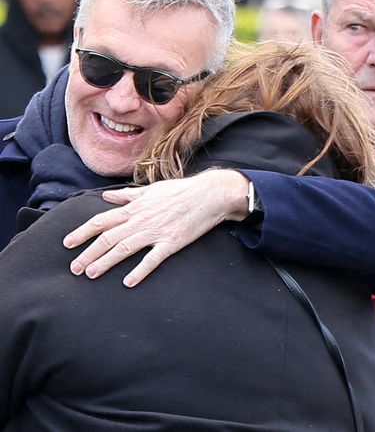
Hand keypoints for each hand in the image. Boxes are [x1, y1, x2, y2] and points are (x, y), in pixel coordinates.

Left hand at [63, 169, 249, 286]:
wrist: (208, 194)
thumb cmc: (180, 191)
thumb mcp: (151, 189)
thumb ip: (127, 195)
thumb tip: (106, 197)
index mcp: (135, 207)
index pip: (102, 220)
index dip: (83, 232)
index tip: (68, 243)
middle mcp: (141, 219)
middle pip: (108, 238)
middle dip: (88, 253)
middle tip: (74, 268)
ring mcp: (156, 231)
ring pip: (124, 249)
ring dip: (105, 262)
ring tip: (91, 274)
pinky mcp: (171, 242)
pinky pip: (152, 259)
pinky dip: (139, 271)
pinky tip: (128, 282)